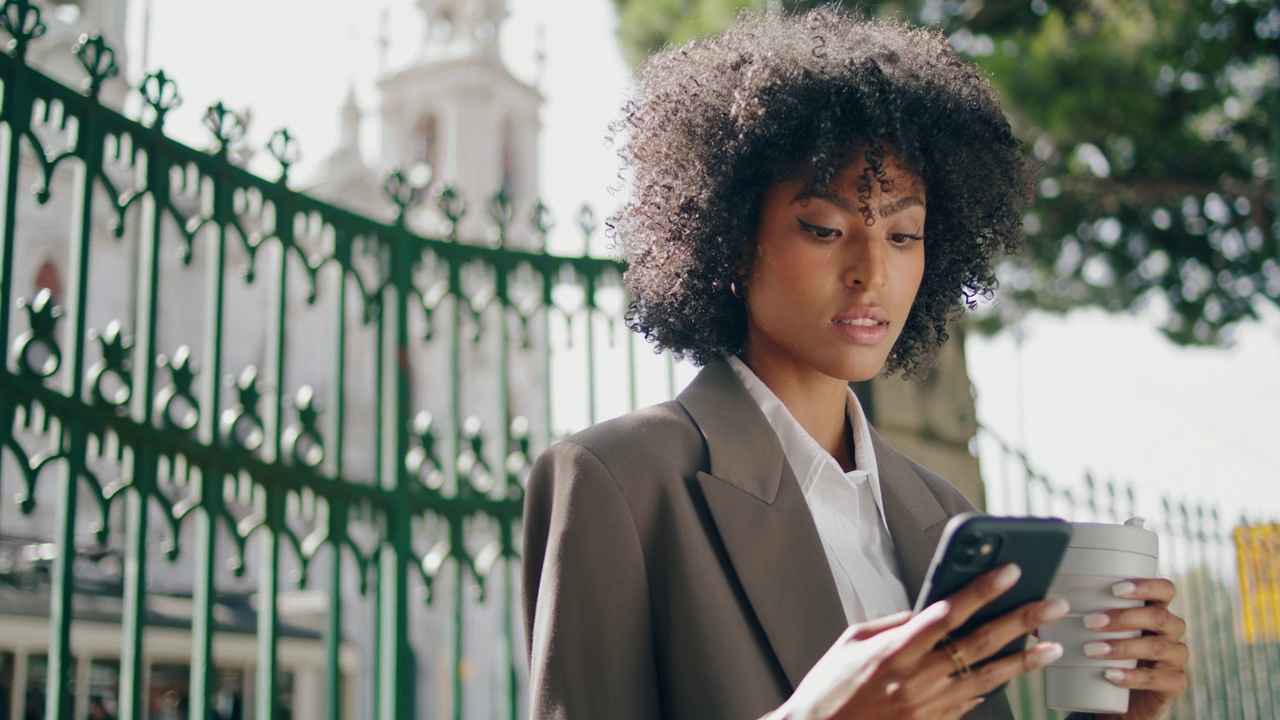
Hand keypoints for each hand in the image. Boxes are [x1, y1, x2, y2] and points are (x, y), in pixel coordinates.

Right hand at [773, 564, 1070, 719]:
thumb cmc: (830, 689)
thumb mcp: (852, 642)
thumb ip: (893, 623)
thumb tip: (928, 609)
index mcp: (894, 650)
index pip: (949, 612)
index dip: (982, 590)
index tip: (1010, 571)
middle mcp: (918, 678)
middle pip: (980, 644)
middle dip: (1021, 620)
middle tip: (1051, 605)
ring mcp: (930, 706)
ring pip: (988, 678)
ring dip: (1024, 661)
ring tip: (1051, 647)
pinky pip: (973, 703)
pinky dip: (994, 686)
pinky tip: (1013, 674)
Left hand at [1081, 578, 1187, 719]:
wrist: (1116, 698)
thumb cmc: (1102, 654)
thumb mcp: (1092, 632)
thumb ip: (1070, 615)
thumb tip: (1037, 601)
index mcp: (1155, 609)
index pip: (1165, 590)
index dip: (1146, 586)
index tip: (1114, 588)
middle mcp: (1170, 630)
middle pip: (1159, 617)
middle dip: (1123, 617)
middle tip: (1089, 622)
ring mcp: (1174, 658)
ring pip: (1157, 647)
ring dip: (1123, 646)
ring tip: (1092, 649)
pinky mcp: (1173, 683)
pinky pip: (1158, 679)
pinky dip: (1132, 677)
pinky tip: (1111, 675)